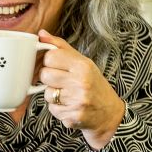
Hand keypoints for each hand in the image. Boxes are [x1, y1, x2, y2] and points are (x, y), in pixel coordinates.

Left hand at [36, 29, 125, 149]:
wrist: (109, 113)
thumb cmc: (94, 84)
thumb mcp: (83, 62)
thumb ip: (61, 47)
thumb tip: (41, 34)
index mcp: (83, 66)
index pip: (50, 56)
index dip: (50, 61)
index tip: (56, 65)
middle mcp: (81, 83)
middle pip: (45, 75)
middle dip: (49, 78)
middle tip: (62, 81)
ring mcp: (76, 101)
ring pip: (46, 94)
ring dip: (53, 95)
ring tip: (67, 94)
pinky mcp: (72, 117)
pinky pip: (52, 109)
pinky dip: (58, 108)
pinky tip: (69, 105)